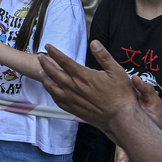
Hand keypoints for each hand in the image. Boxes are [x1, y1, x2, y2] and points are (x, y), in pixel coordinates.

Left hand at [38, 41, 161, 131]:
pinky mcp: (73, 109)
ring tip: (40, 72)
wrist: (121, 118)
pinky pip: (57, 100)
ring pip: (52, 87)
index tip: (47, 46)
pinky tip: (51, 90)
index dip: (54, 52)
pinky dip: (51, 93)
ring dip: (45, 78)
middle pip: (54, 72)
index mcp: (83, 75)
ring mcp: (72, 99)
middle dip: (45, 63)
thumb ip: (104, 56)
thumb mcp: (116, 71)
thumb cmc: (121, 95)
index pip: (63, 60)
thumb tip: (94, 42)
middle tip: (40, 57)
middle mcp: (74, 87)